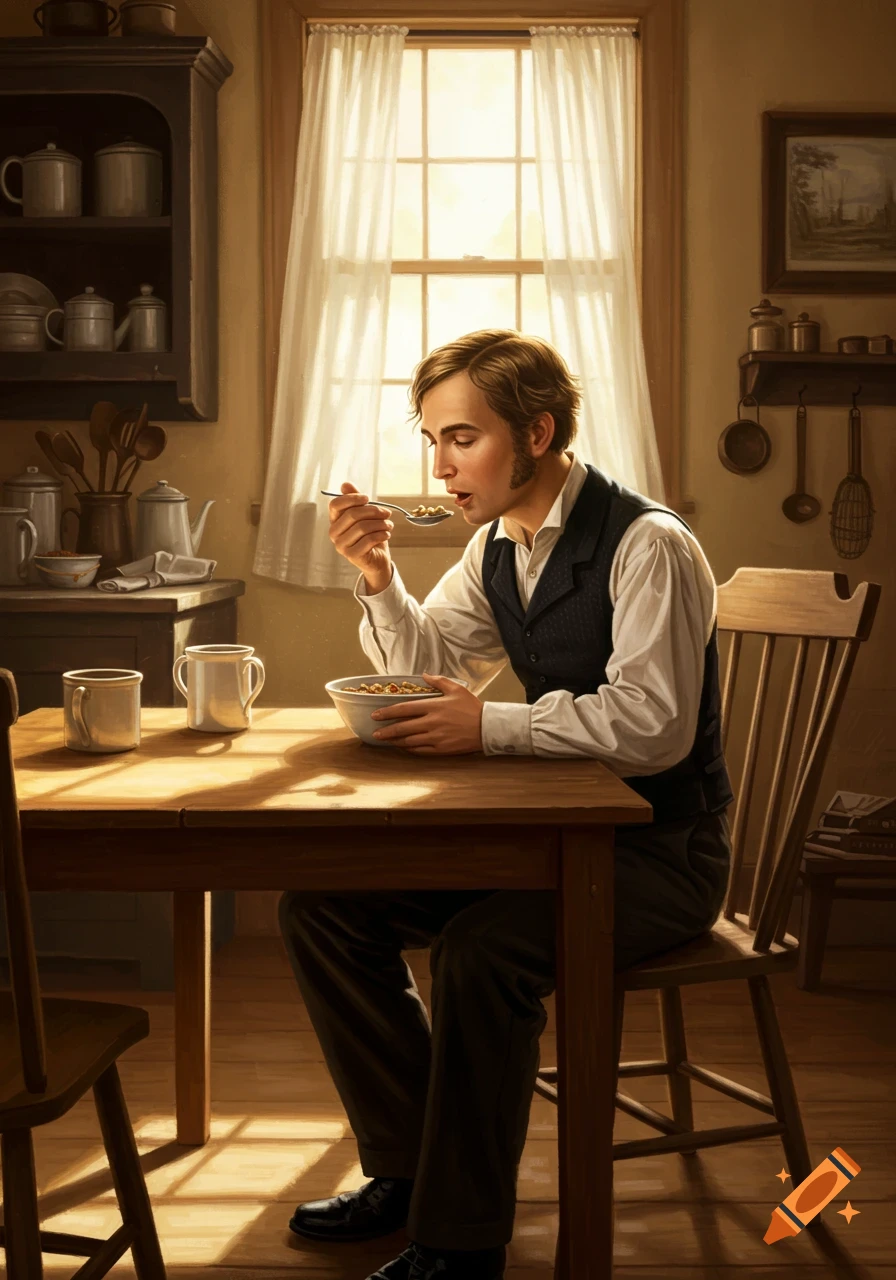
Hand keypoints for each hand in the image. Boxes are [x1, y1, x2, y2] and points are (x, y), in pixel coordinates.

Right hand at [327, 481, 393, 589]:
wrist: (377, 559)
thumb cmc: (370, 535)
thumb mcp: (365, 516)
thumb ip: (356, 500)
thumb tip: (345, 484)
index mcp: (335, 520)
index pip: (335, 504)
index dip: (352, 498)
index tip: (367, 498)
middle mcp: (334, 533)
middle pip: (352, 514)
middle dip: (373, 511)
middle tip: (387, 513)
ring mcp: (341, 545)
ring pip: (362, 527)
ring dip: (380, 524)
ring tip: (389, 525)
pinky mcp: (352, 555)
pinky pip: (368, 540)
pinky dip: (381, 535)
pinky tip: (387, 534)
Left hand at [369, 672, 483, 754]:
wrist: (487, 727)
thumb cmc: (472, 707)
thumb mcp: (456, 689)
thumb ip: (438, 681)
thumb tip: (424, 675)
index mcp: (433, 706)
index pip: (404, 709)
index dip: (387, 712)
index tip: (376, 715)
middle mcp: (432, 723)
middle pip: (402, 727)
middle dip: (386, 730)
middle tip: (375, 733)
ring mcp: (436, 738)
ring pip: (409, 741)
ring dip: (395, 741)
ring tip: (386, 741)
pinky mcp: (441, 749)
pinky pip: (420, 750)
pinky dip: (410, 749)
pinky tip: (404, 747)